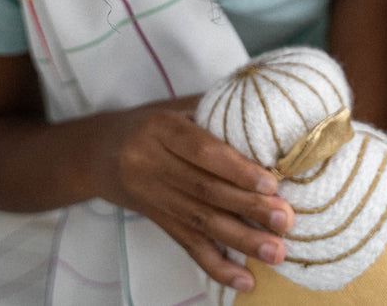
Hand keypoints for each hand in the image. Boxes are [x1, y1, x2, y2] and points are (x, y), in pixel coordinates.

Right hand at [90, 98, 295, 292]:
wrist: (101, 153)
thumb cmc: (154, 124)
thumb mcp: (178, 108)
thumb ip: (217, 111)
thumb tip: (273, 118)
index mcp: (159, 128)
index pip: (201, 151)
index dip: (237, 169)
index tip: (272, 183)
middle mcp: (149, 163)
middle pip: (204, 190)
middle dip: (249, 208)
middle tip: (285, 220)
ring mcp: (151, 196)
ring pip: (200, 222)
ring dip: (242, 241)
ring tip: (276, 252)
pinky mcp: (157, 221)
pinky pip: (188, 246)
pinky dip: (218, 266)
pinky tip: (245, 279)